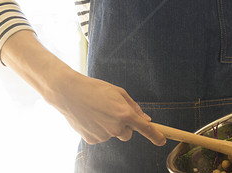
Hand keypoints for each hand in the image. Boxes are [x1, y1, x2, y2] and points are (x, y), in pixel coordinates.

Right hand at [49, 72, 166, 145]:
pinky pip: (101, 136)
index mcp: (124, 113)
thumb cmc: (96, 89)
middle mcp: (115, 127)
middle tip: (113, 112)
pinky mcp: (92, 140)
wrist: (69, 93)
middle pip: (127, 134)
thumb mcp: (119, 93)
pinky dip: (98, 129)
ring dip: (110, 126)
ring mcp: (103, 135)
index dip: (155, 136)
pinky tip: (90, 118)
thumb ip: (134, 107)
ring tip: (98, 111)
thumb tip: (145, 119)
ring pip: (113, 134)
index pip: (145, 128)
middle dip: (125, 126)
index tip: (162, 141)